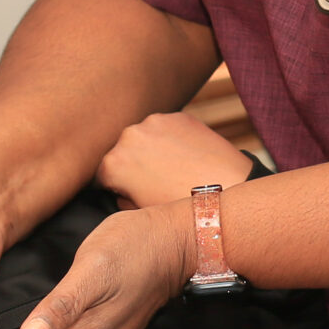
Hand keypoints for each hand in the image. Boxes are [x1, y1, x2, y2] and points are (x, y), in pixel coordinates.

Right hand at [97, 112, 254, 210]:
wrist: (226, 188)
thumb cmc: (182, 207)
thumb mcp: (142, 213)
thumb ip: (122, 198)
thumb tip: (121, 190)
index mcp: (112, 164)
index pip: (102, 174)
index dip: (115, 185)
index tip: (129, 190)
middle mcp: (127, 137)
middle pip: (121, 151)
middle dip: (133, 163)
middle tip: (154, 180)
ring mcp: (153, 122)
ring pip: (144, 136)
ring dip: (151, 147)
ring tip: (173, 167)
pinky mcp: (177, 116)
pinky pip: (166, 128)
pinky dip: (172, 138)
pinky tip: (186, 155)